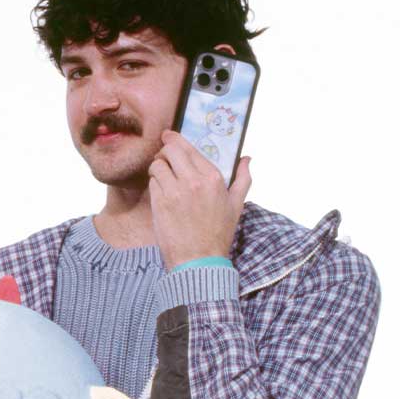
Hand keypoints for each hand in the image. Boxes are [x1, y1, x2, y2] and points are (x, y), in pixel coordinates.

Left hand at [149, 131, 250, 268]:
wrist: (199, 260)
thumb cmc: (218, 234)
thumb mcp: (237, 205)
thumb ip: (243, 178)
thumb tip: (247, 159)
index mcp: (213, 177)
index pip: (188, 148)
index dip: (175, 140)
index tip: (169, 138)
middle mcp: (193, 180)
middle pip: (170, 151)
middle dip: (164, 149)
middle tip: (163, 155)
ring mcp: (174, 192)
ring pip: (157, 165)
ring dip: (157, 167)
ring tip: (161, 174)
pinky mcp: (160, 204)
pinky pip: (152, 183)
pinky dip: (154, 183)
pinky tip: (160, 190)